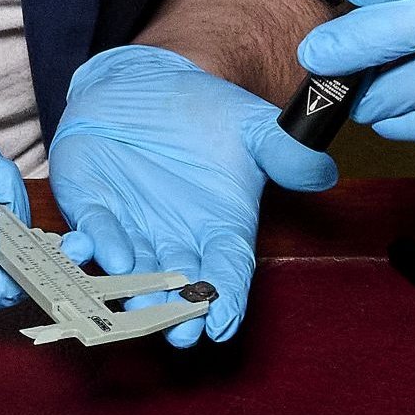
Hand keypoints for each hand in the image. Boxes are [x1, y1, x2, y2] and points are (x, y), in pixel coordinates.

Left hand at [50, 44, 337, 346]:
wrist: (148, 81)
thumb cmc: (205, 111)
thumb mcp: (252, 125)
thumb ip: (285, 151)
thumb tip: (324, 173)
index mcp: (219, 229)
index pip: (226, 272)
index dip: (226, 298)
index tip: (223, 322)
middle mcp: (174, 239)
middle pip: (177, 286)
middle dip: (176, 312)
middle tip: (180, 333)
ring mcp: (131, 228)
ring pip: (131, 270)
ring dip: (133, 289)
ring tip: (138, 303)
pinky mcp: (91, 205)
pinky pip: (91, 231)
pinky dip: (93, 245)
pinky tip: (95, 251)